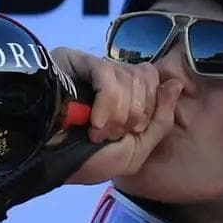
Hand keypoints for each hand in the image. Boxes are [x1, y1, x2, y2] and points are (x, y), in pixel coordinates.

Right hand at [49, 48, 183, 184]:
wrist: (47, 162)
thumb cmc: (88, 161)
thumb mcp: (135, 151)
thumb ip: (160, 121)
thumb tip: (175, 84)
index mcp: (127, 95)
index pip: (155, 81)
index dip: (150, 108)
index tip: (130, 132)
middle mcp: (111, 77)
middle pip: (145, 74)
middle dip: (135, 113)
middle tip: (112, 134)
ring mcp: (91, 67)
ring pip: (127, 74)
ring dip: (118, 113)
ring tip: (97, 132)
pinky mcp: (73, 60)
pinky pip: (106, 72)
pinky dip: (107, 101)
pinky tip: (94, 121)